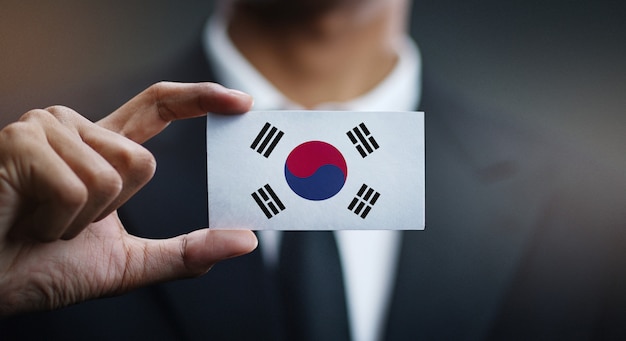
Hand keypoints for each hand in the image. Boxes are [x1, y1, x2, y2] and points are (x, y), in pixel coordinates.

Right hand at [0, 82, 256, 315]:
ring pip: (114, 174)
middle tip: (66, 224)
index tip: (241, 102)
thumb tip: (245, 241)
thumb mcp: (128, 264)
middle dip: (112, 211)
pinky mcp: (21, 142)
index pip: (158, 106)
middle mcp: (74, 128)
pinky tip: (26, 220)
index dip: (200, 98)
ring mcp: (45, 129)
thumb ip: (185, 252)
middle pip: (143, 161)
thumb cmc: (41, 267)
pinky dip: (58, 223)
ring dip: (82, 220)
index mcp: (100, 149)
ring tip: (41, 221)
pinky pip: (78, 187)